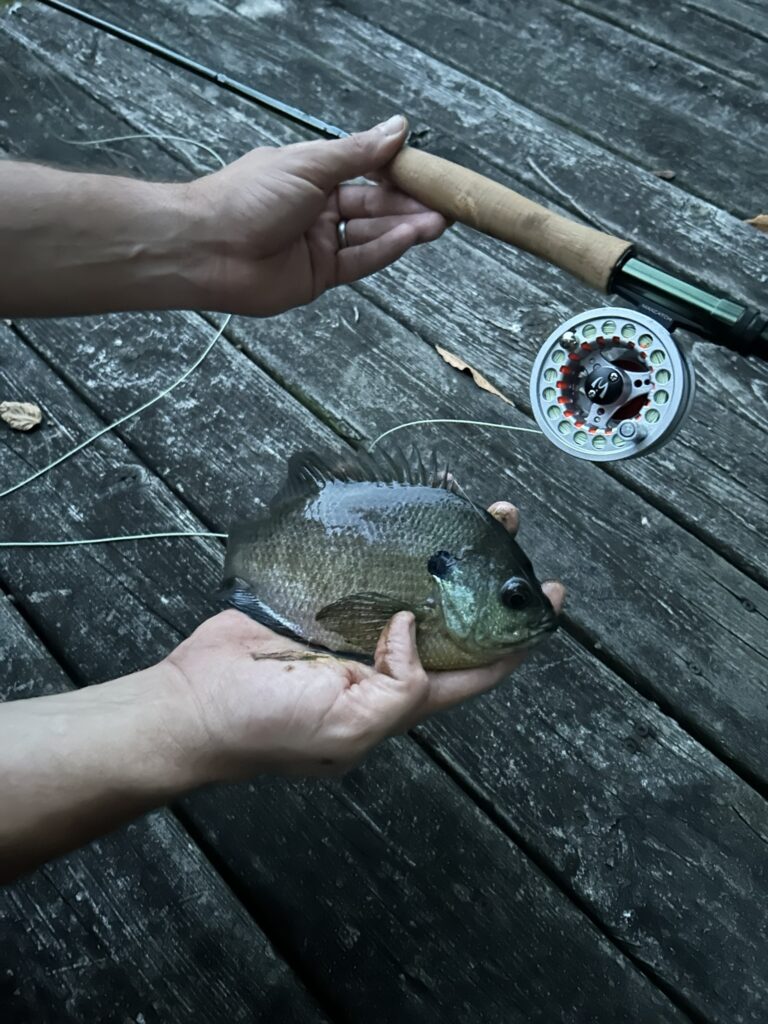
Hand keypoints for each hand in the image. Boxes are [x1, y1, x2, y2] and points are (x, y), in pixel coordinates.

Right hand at [163, 502, 564, 781]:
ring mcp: (353, 627)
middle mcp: (386, 659)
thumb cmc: (267, 730)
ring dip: (441, 548)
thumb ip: (402, 689)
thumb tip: (416, 628)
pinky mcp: (320, 600)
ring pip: (412, 582)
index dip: (518, 636)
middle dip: (484, 573)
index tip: (549, 595)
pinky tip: (405, 514)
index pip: (478, 667)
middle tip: (505, 524)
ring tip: (467, 506)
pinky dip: (388, 543)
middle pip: (451, 613)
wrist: (194, 702)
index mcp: (402, 698)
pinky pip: (364, 569)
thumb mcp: (350, 730)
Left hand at [184, 115, 447, 314]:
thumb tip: (398, 128)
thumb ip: (357, 153)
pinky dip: (385, 249)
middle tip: (446, 202)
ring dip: (405, 227)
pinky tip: (410, 238)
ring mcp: (320, 244)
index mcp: (312, 174)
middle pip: (374, 204)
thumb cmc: (247, 197)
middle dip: (410, 203)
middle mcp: (318, 209)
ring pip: (372, 234)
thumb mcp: (309, 164)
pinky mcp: (319, 276)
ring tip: (439, 222)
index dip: (399, 171)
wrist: (207, 247)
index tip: (431, 171)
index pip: (366, 170)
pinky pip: (360, 261)